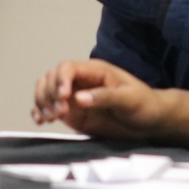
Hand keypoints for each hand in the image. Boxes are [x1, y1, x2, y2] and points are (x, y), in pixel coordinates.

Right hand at [31, 59, 165, 139]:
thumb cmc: (143, 105)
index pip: (68, 68)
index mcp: (95, 71)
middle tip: (60, 113)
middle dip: (49, 94)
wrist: (149, 121)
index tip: (63, 98)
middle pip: (52, 78)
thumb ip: (105, 97)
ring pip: (46, 90)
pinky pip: (48, 106)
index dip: (60, 80)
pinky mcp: (71, 111)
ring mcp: (74, 96)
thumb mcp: (129, 99)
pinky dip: (40, 111)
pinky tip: (41, 120)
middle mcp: (81, 81)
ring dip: (42, 102)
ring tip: (50, 118)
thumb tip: (78, 98)